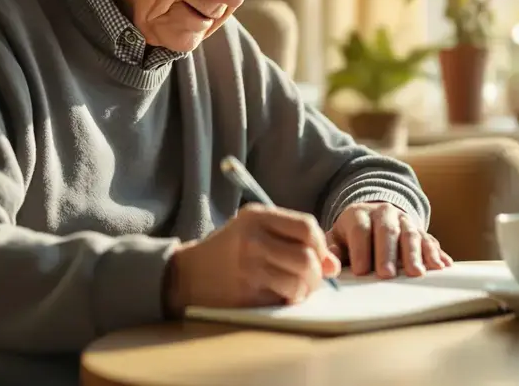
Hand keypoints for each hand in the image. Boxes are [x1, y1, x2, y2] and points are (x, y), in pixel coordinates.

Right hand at [164, 204, 341, 315]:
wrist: (186, 275)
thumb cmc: (227, 252)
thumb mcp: (254, 231)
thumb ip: (292, 240)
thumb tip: (333, 265)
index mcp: (256, 217)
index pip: (307, 226)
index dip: (321, 245)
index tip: (319, 257)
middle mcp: (253, 238)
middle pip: (308, 256)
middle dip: (317, 274)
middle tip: (310, 280)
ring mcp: (248, 266)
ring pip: (299, 280)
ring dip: (305, 290)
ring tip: (295, 290)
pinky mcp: (245, 292)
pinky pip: (283, 297)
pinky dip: (288, 300)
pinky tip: (278, 297)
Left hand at [326, 202, 452, 277]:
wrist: (374, 217)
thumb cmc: (351, 236)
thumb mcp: (337, 238)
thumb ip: (333, 248)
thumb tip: (331, 259)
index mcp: (360, 214)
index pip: (360, 230)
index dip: (360, 250)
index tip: (360, 271)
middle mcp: (385, 213)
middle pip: (387, 231)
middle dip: (388, 254)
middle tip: (387, 275)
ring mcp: (405, 221)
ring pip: (411, 234)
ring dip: (415, 254)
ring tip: (416, 274)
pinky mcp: (422, 231)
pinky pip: (431, 240)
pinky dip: (436, 254)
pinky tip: (441, 266)